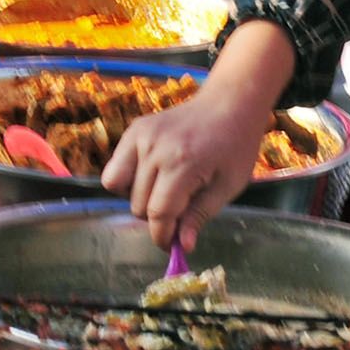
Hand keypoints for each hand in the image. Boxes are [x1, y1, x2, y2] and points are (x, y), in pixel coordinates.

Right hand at [103, 83, 273, 252]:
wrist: (228, 104)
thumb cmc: (235, 146)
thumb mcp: (228, 186)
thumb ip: (200, 216)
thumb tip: (184, 246)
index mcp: (182, 164)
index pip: (158, 213)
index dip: (162, 236)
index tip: (171, 245)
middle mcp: (155, 148)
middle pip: (138, 205)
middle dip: (157, 217)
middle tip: (181, 207)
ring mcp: (140, 137)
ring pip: (119, 189)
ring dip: (140, 198)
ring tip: (164, 189)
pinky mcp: (133, 131)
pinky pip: (115, 169)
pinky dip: (128, 180)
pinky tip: (153, 175)